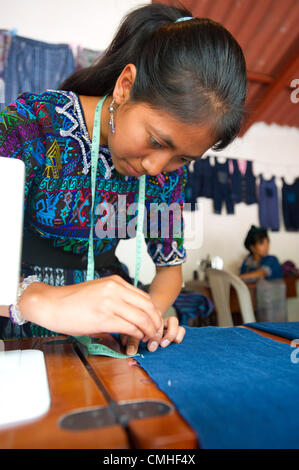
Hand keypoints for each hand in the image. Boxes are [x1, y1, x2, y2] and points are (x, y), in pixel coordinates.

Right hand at [18, 275, 161, 338]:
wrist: (52, 304)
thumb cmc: (72, 301)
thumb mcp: (99, 292)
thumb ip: (116, 299)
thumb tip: (131, 316)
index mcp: (115, 282)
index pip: (145, 297)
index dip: (153, 312)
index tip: (155, 323)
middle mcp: (115, 289)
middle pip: (148, 307)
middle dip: (156, 322)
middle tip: (157, 333)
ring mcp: (110, 303)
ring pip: (142, 318)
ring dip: (150, 331)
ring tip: (150, 338)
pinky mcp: (104, 318)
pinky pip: (129, 327)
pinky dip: (137, 335)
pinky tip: (137, 339)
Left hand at [120, 315, 185, 355]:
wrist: (148, 329)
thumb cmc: (138, 333)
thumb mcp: (133, 336)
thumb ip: (132, 342)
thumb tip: (131, 351)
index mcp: (148, 316)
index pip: (149, 320)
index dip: (146, 331)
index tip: (144, 341)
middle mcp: (158, 318)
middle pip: (161, 322)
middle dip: (156, 336)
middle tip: (151, 348)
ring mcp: (168, 323)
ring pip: (173, 321)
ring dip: (170, 333)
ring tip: (164, 344)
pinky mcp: (176, 330)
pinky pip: (181, 329)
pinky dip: (178, 335)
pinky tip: (174, 342)